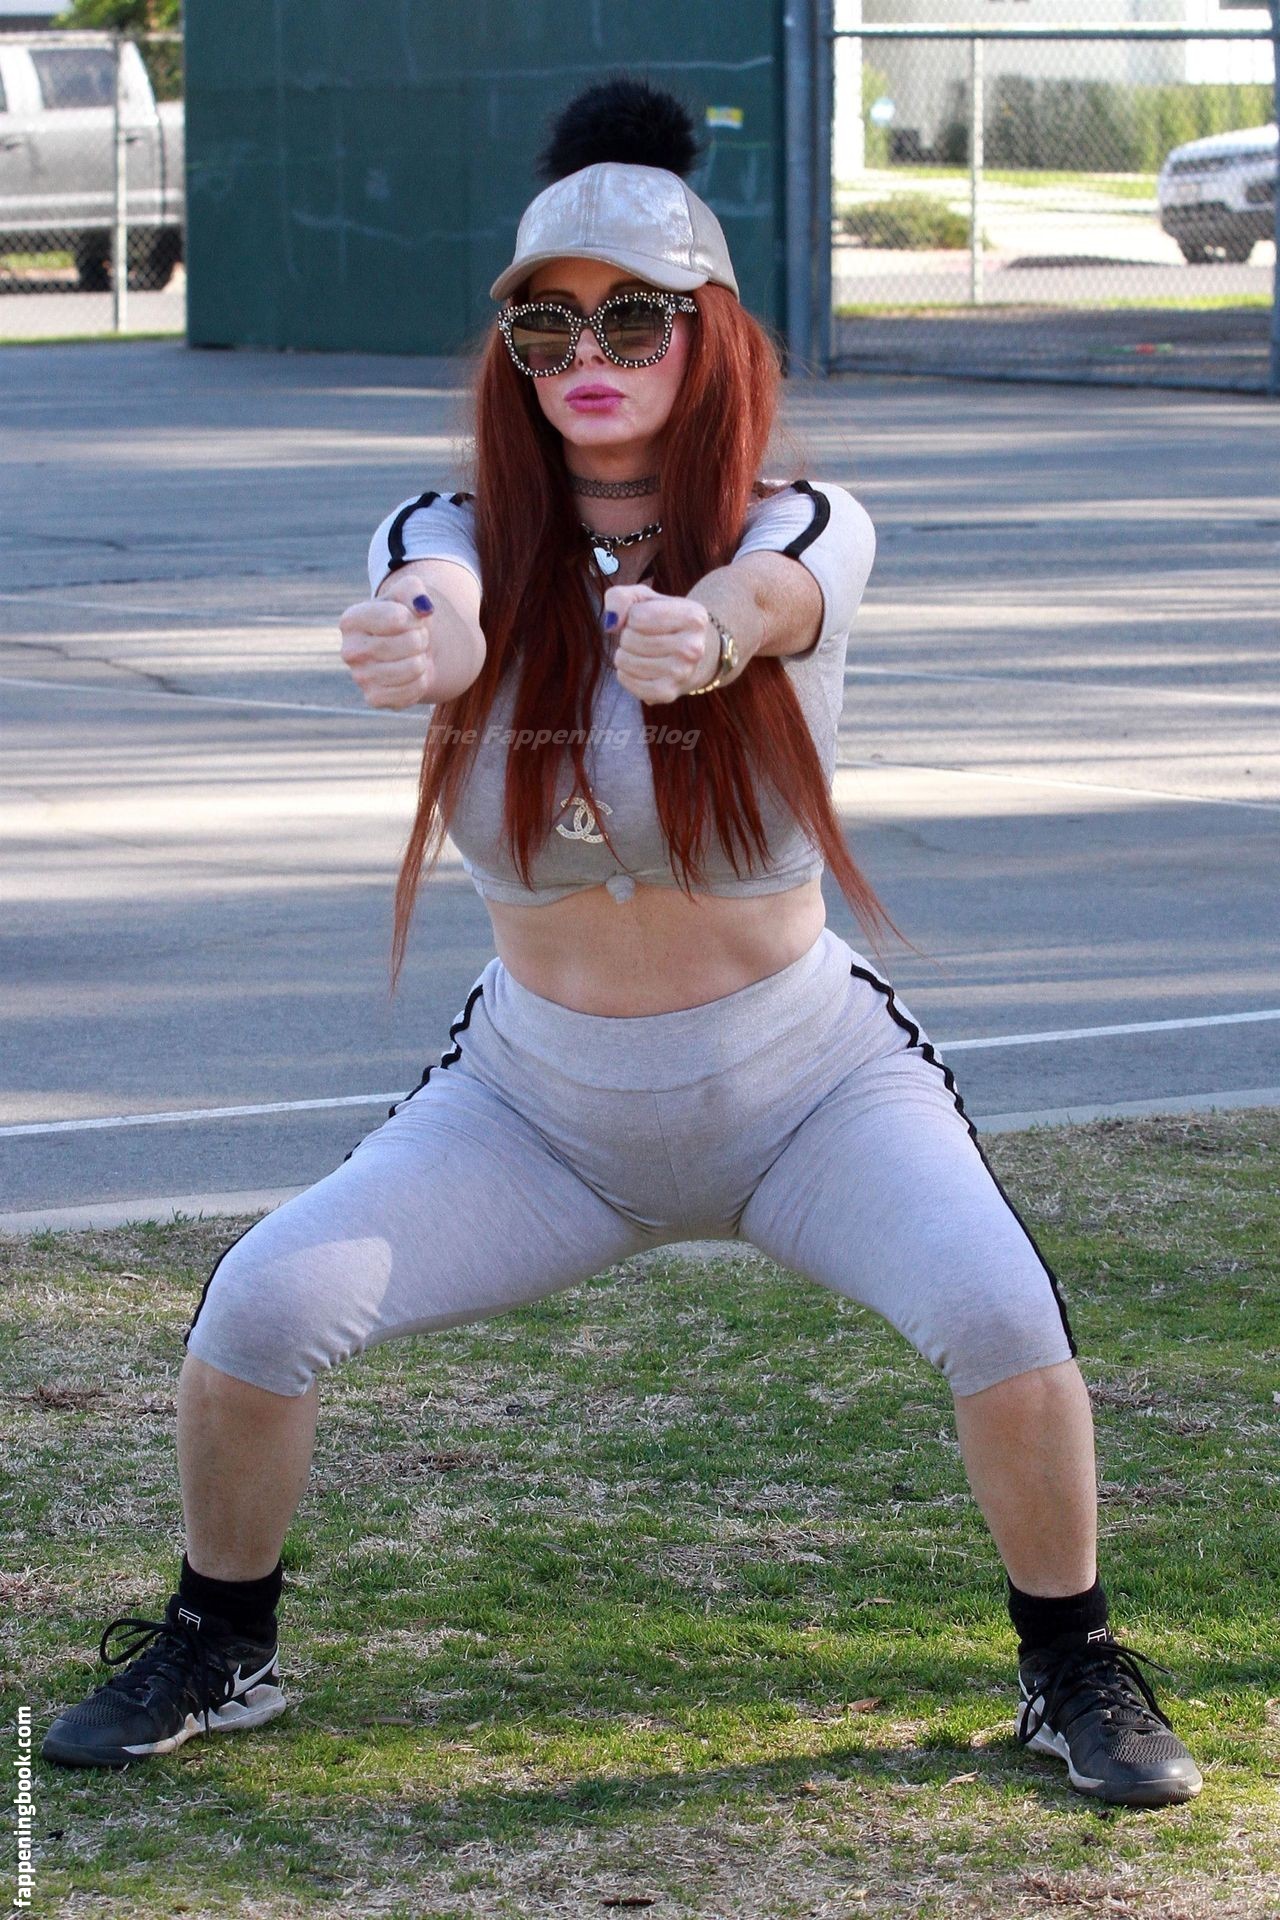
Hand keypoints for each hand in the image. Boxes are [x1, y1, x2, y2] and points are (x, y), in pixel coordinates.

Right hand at [339, 571, 437, 708]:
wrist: (407, 650)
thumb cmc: (404, 618)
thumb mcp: (408, 595)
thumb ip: (414, 590)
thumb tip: (423, 607)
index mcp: (351, 620)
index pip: (397, 618)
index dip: (414, 617)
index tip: (411, 618)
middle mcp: (349, 651)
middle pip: (409, 643)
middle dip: (422, 638)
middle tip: (416, 638)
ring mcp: (360, 677)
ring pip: (413, 668)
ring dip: (422, 660)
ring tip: (413, 654)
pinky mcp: (374, 698)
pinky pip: (412, 690)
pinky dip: (421, 681)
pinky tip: (411, 674)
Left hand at [603, 583, 719, 704]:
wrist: (688, 652)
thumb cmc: (662, 620)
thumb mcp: (644, 598)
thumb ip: (620, 597)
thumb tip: (610, 624)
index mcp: (693, 617)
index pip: (637, 616)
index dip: (632, 617)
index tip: (646, 620)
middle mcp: (693, 647)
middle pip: (630, 639)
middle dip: (627, 636)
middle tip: (642, 638)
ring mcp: (682, 673)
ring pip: (626, 661)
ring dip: (624, 655)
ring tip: (639, 652)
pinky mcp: (668, 693)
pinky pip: (630, 683)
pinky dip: (624, 675)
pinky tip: (635, 669)